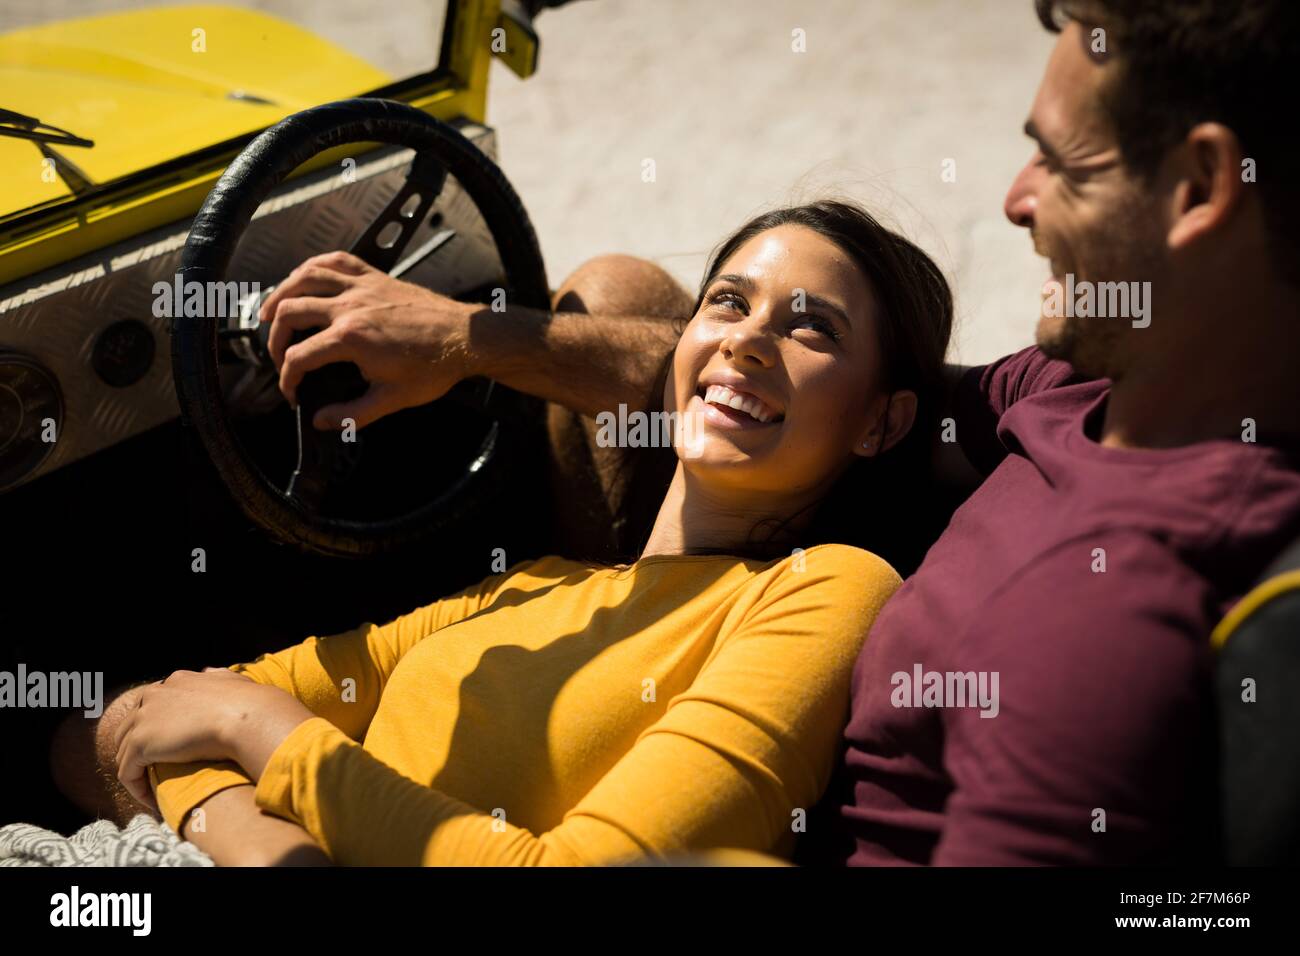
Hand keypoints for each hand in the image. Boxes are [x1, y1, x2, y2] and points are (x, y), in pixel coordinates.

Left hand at [113, 668, 314, 810]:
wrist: (247, 718)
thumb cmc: (249, 703)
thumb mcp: (231, 680)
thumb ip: (217, 676)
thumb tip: (211, 672)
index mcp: (176, 682)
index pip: (152, 705)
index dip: (156, 729)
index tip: (170, 750)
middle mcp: (155, 695)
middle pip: (130, 727)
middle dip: (138, 751)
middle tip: (155, 774)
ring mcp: (144, 718)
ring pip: (124, 752)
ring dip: (137, 773)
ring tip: (155, 791)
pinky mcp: (140, 743)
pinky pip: (127, 773)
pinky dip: (137, 789)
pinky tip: (153, 801)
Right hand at [258, 250, 480, 429]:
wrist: (465, 338)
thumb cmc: (434, 366)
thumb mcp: (392, 399)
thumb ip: (353, 414)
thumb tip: (322, 420)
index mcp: (351, 338)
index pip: (299, 358)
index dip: (287, 379)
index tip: (293, 391)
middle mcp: (351, 306)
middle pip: (290, 312)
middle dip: (275, 338)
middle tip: (279, 356)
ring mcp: (362, 286)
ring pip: (305, 278)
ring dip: (281, 293)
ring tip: (270, 312)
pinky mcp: (375, 276)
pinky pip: (335, 260)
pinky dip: (313, 266)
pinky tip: (304, 277)